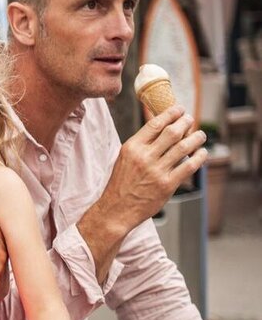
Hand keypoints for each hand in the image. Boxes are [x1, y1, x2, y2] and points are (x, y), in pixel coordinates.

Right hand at [103, 105, 207, 231]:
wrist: (117, 209)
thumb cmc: (121, 184)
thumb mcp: (124, 158)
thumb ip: (141, 144)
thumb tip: (160, 127)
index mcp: (132, 148)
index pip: (155, 124)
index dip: (171, 114)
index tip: (179, 110)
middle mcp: (144, 157)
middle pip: (172, 132)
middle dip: (186, 122)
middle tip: (190, 120)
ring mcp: (156, 171)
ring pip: (184, 147)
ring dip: (196, 138)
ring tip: (200, 135)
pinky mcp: (167, 185)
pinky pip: (189, 166)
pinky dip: (199, 157)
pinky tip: (201, 153)